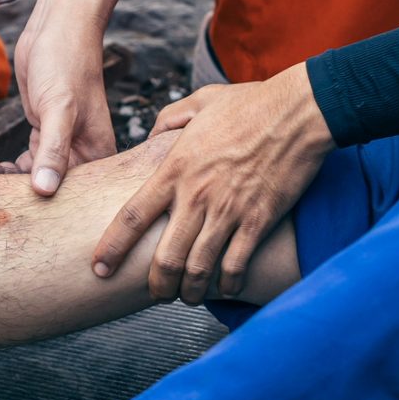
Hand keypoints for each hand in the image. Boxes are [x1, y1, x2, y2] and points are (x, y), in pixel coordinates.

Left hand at [0, 28, 115, 193]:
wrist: (57, 28)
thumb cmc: (67, 63)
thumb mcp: (58, 109)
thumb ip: (52, 151)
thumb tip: (45, 190)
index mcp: (97, 155)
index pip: (72, 194)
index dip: (44, 206)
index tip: (13, 208)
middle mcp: (83, 154)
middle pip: (52, 189)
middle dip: (20, 193)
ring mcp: (63, 145)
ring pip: (35, 176)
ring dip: (7, 176)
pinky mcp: (44, 134)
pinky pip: (26, 161)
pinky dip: (6, 164)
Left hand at [92, 63, 332, 304]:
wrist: (299, 111)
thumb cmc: (251, 104)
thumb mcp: (198, 102)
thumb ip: (167, 120)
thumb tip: (150, 135)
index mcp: (175, 169)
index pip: (132, 217)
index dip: (112, 248)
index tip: (99, 267)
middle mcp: (197, 195)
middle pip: (165, 257)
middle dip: (156, 286)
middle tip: (156, 294)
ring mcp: (228, 211)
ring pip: (198, 268)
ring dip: (190, 291)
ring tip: (188, 297)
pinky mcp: (259, 221)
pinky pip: (236, 265)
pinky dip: (227, 284)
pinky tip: (224, 288)